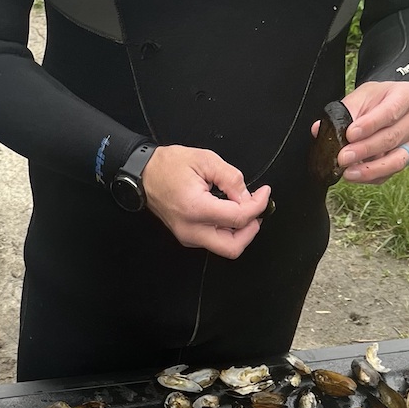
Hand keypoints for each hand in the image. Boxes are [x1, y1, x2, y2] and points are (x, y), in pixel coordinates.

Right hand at [140, 145, 271, 259]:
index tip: (264, 193)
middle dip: (250, 230)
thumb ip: (231, 178)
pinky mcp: (187, 236)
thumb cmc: (168, 165)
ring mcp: (188, 236)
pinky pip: (214, 241)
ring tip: (242, 209)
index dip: (258, 206)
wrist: (144, 175)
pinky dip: (227, 230)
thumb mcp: (205, 160)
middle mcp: (191, 229)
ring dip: (239, 231)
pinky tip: (228, 212)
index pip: (238, 218)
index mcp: (196, 209)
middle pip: (232, 247)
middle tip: (256, 211)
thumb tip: (247, 196)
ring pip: (224, 247)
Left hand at [318, 81, 408, 184]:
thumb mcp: (362, 95)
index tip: (350, 134)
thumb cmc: (377, 99)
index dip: (370, 125)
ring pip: (396, 161)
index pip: (391, 111)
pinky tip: (355, 175)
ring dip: (370, 170)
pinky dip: (371, 177)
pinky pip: (390, 173)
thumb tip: (320, 129)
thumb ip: (345, 111)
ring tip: (348, 173)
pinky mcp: (405, 159)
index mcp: (408, 96)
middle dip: (365, 150)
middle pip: (392, 138)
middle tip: (343, 157)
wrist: (389, 104)